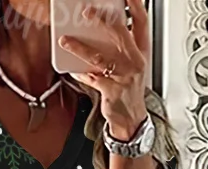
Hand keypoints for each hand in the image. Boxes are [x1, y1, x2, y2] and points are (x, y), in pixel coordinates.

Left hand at [61, 0, 149, 140]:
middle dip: (102, 20)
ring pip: (99, 57)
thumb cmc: (128, 90)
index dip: (136, 6)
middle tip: (87, 12)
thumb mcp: (132, 66)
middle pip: (119, 34)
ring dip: (79, 47)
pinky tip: (72, 70)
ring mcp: (124, 76)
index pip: (141, 23)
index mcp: (141, 52)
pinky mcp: (112, 90)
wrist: (131, 119)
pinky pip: (91, 78)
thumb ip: (121, 48)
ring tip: (65, 40)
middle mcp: (135, 62)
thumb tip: (99, 30)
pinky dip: (79, 73)